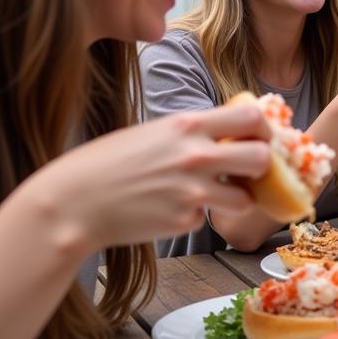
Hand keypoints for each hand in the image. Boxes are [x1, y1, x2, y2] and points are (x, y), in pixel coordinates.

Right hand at [22, 102, 273, 251]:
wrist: (73, 203)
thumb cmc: (107, 163)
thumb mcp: (153, 131)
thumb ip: (192, 132)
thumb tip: (229, 135)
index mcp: (187, 125)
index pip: (251, 117)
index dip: (264, 128)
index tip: (262, 136)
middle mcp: (196, 156)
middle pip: (261, 158)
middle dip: (263, 166)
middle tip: (248, 172)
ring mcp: (193, 192)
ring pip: (245, 199)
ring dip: (236, 199)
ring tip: (213, 195)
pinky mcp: (185, 221)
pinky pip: (207, 218)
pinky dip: (195, 215)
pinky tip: (167, 209)